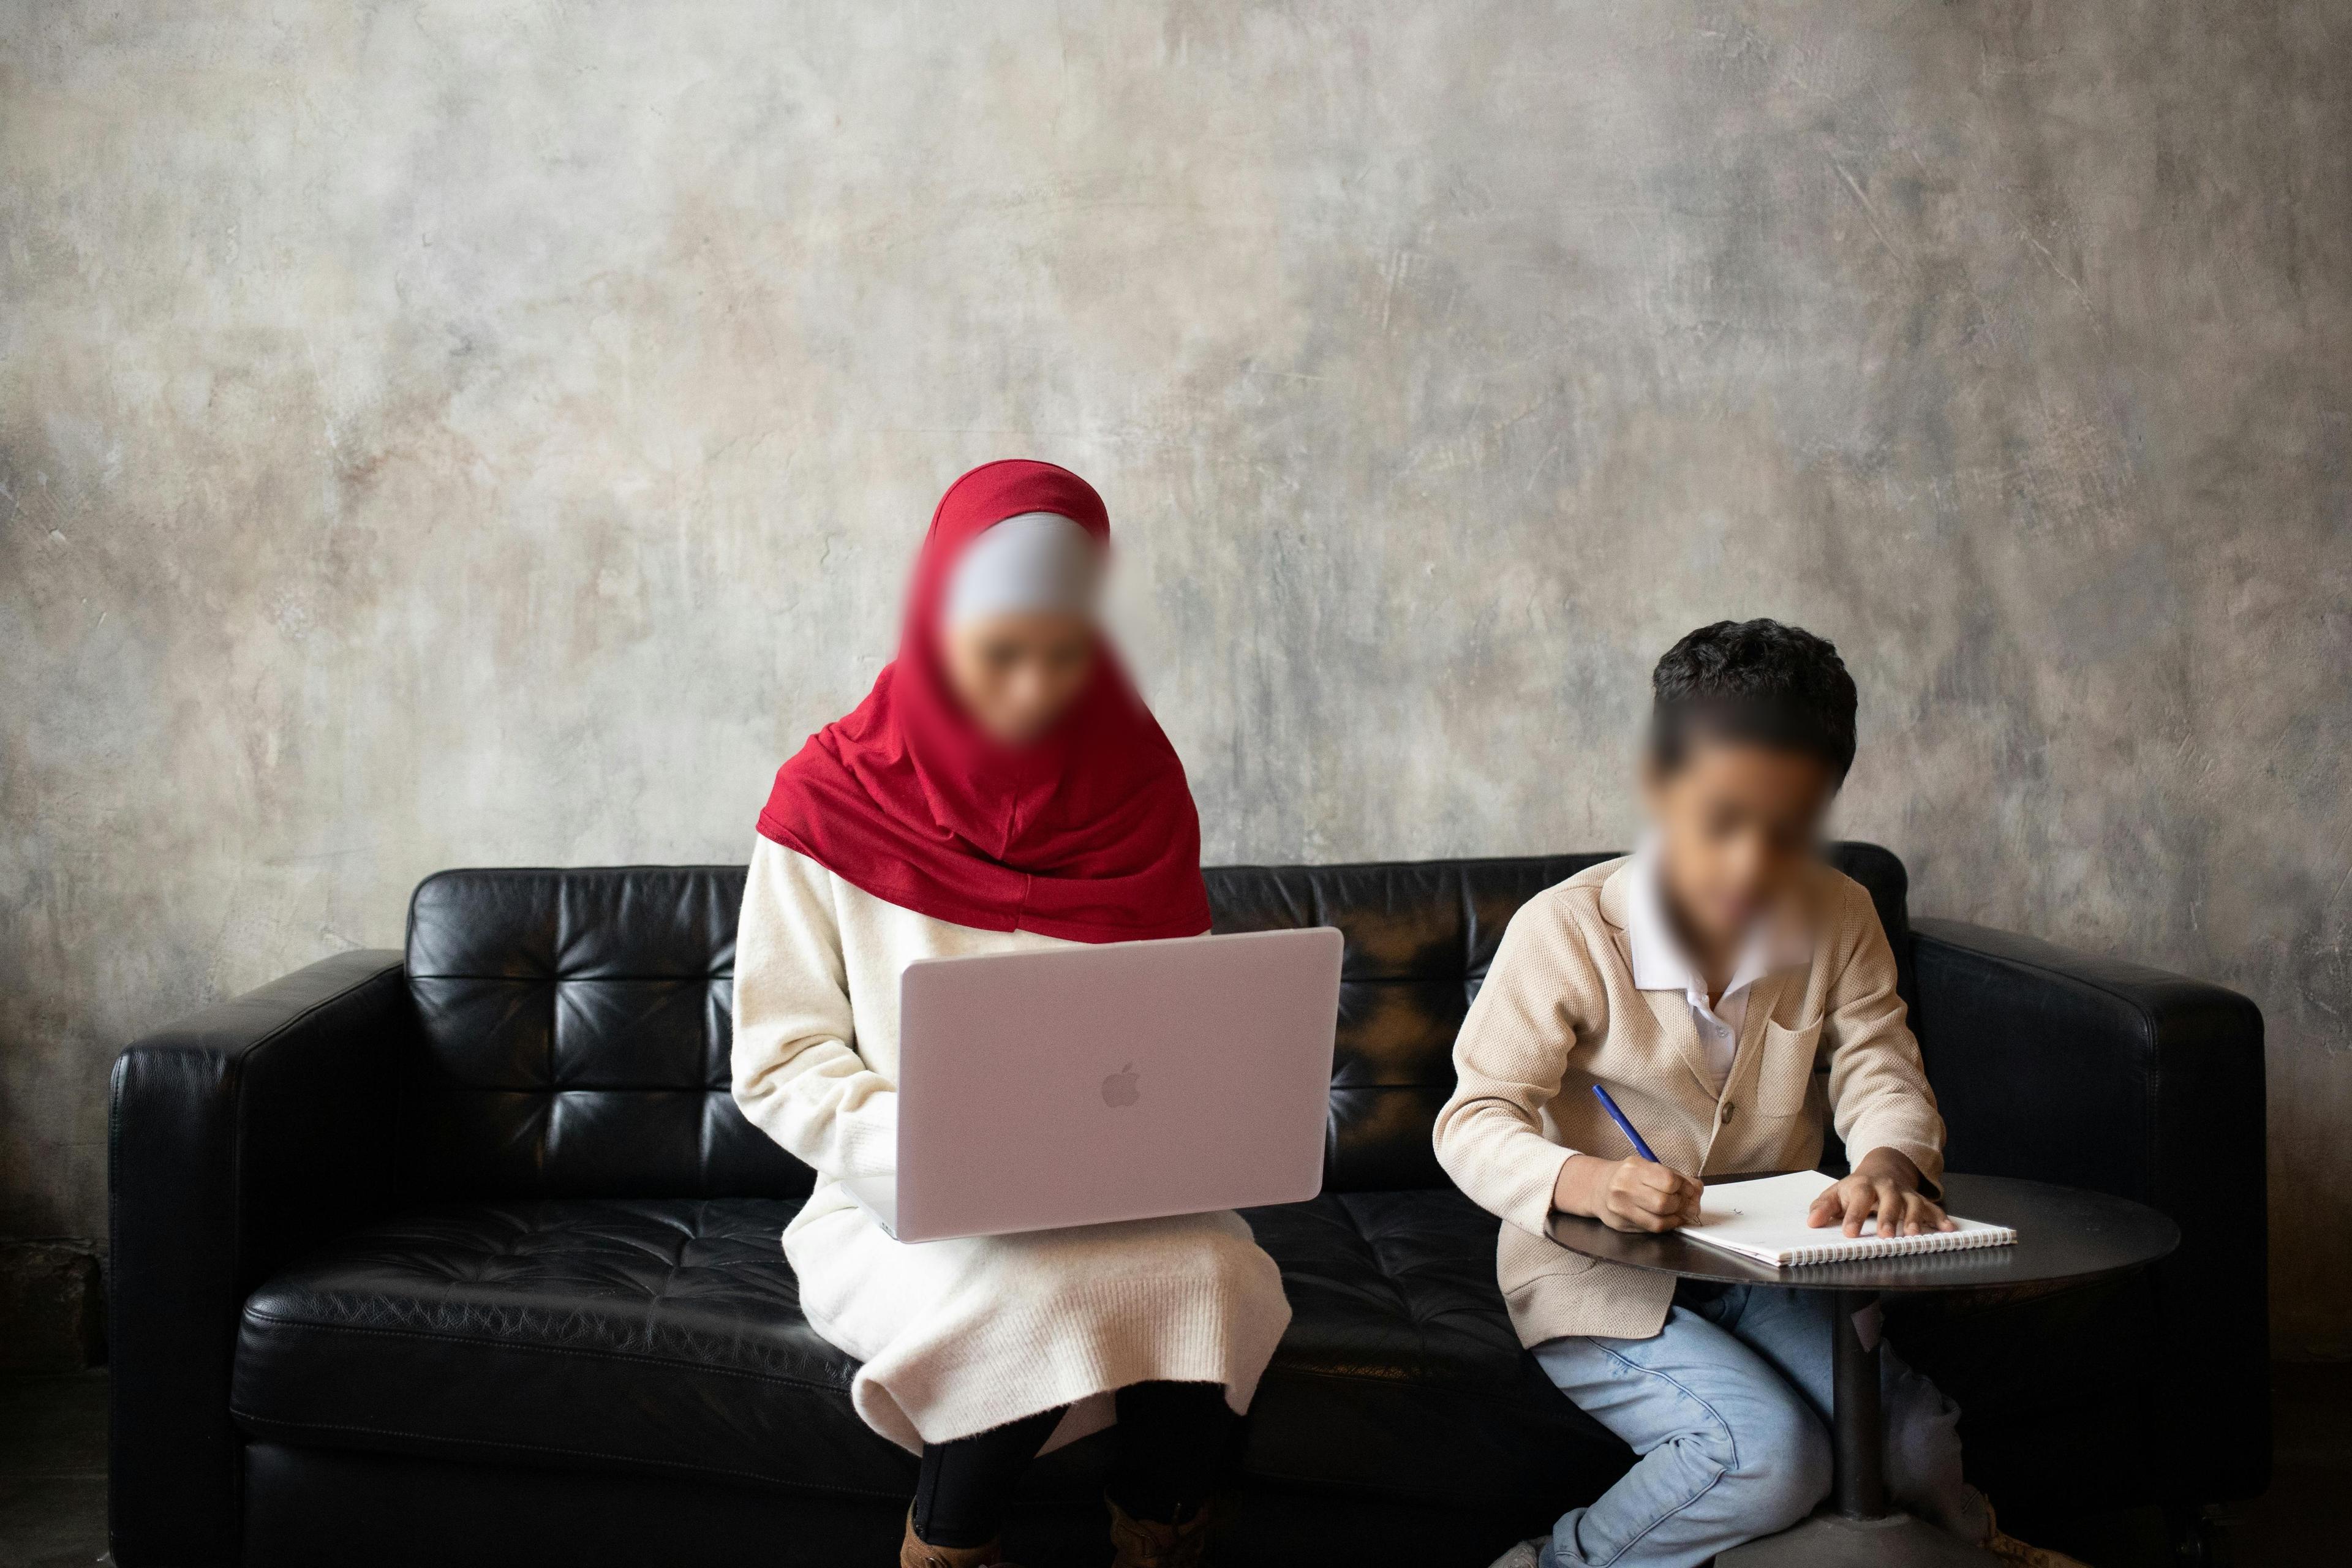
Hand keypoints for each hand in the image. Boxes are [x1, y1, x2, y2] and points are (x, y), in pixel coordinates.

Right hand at [1554, 1153, 1702, 1233]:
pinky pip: (1653, 1228)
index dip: (1685, 1187)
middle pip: (1664, 1202)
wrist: (1598, 1187)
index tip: (1688, 1189)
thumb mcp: (1650, 1168)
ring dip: (1677, 1217)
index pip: (1669, 1180)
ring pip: (1660, 1219)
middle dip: (1681, 1204)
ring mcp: (1620, 1207)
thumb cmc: (1629, 1177)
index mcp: (1634, 1167)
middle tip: (1685, 1203)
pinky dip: (1668, 1225)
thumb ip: (1677, 1178)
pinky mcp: (1621, 1223)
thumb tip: (1698, 1191)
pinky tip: (1670, 1219)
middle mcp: (1623, 1186)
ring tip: (1679, 1211)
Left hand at [1806, 1148, 1953, 1237]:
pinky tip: (1948, 1229)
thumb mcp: (1836, 1193)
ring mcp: (1905, 1193)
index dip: (1853, 1216)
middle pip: (1888, 1202)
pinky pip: (1932, 1208)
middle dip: (1887, 1219)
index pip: (1857, 1200)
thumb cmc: (1856, 1187)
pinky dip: (1941, 1218)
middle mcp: (1886, 1188)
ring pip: (1912, 1204)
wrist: (1882, 1168)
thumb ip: (1823, 1207)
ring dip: (1914, 1219)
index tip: (1849, 1233)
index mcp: (1863, 1186)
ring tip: (1913, 1235)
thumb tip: (1812, 1222)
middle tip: (1886, 1236)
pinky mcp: (1919, 1199)